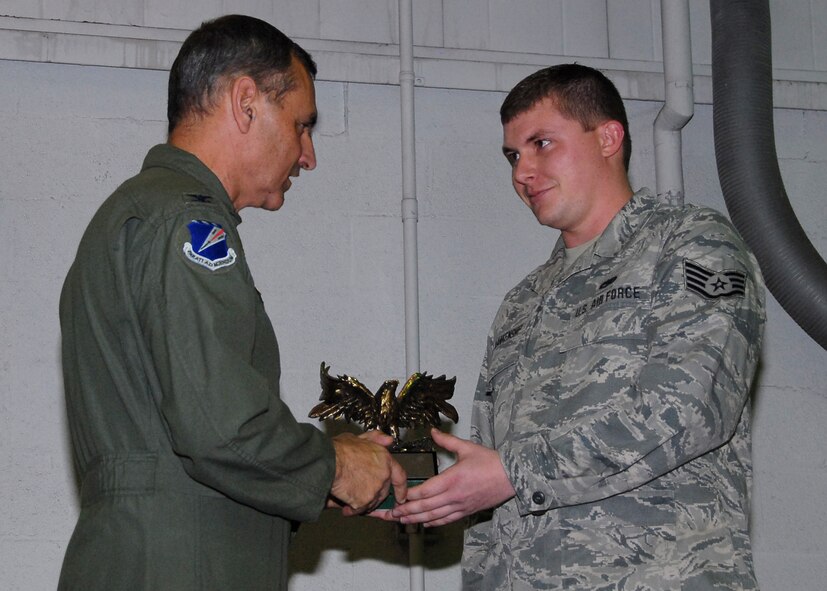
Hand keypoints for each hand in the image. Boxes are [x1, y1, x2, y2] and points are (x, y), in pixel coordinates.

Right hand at [330, 431, 406, 515]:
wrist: (328, 462)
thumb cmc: (339, 450)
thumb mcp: (359, 438)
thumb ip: (376, 439)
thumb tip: (388, 441)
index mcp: (385, 459)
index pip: (400, 476)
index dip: (401, 488)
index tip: (401, 497)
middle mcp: (384, 475)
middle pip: (384, 492)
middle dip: (373, 495)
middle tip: (360, 494)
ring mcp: (375, 489)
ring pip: (372, 502)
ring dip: (363, 503)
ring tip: (349, 498)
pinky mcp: (365, 501)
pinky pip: (360, 509)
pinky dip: (353, 510)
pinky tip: (345, 506)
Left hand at [390, 429, 514, 526]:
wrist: (512, 477)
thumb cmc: (491, 462)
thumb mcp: (467, 447)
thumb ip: (447, 441)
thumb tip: (432, 431)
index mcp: (452, 479)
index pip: (425, 491)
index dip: (409, 495)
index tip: (397, 495)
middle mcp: (454, 496)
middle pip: (425, 507)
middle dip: (406, 511)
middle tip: (391, 513)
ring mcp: (460, 506)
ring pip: (434, 517)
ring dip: (416, 519)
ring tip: (401, 521)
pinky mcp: (467, 511)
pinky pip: (447, 520)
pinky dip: (434, 523)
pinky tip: (424, 523)